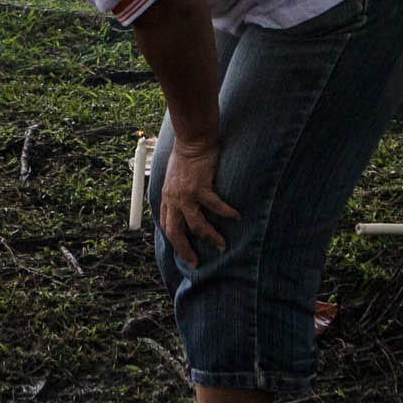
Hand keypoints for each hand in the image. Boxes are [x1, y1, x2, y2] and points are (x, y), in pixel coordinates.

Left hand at [157, 138, 239, 265]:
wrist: (192, 139)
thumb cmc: (186, 156)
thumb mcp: (173, 177)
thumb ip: (176, 192)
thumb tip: (184, 205)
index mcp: (166, 198)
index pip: (166, 225)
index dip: (174, 240)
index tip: (184, 251)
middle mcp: (173, 199)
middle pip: (176, 232)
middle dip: (185, 250)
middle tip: (195, 262)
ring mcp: (186, 195)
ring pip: (196, 225)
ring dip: (210, 237)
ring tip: (222, 244)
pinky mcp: (200, 187)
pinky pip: (215, 206)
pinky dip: (226, 213)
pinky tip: (236, 216)